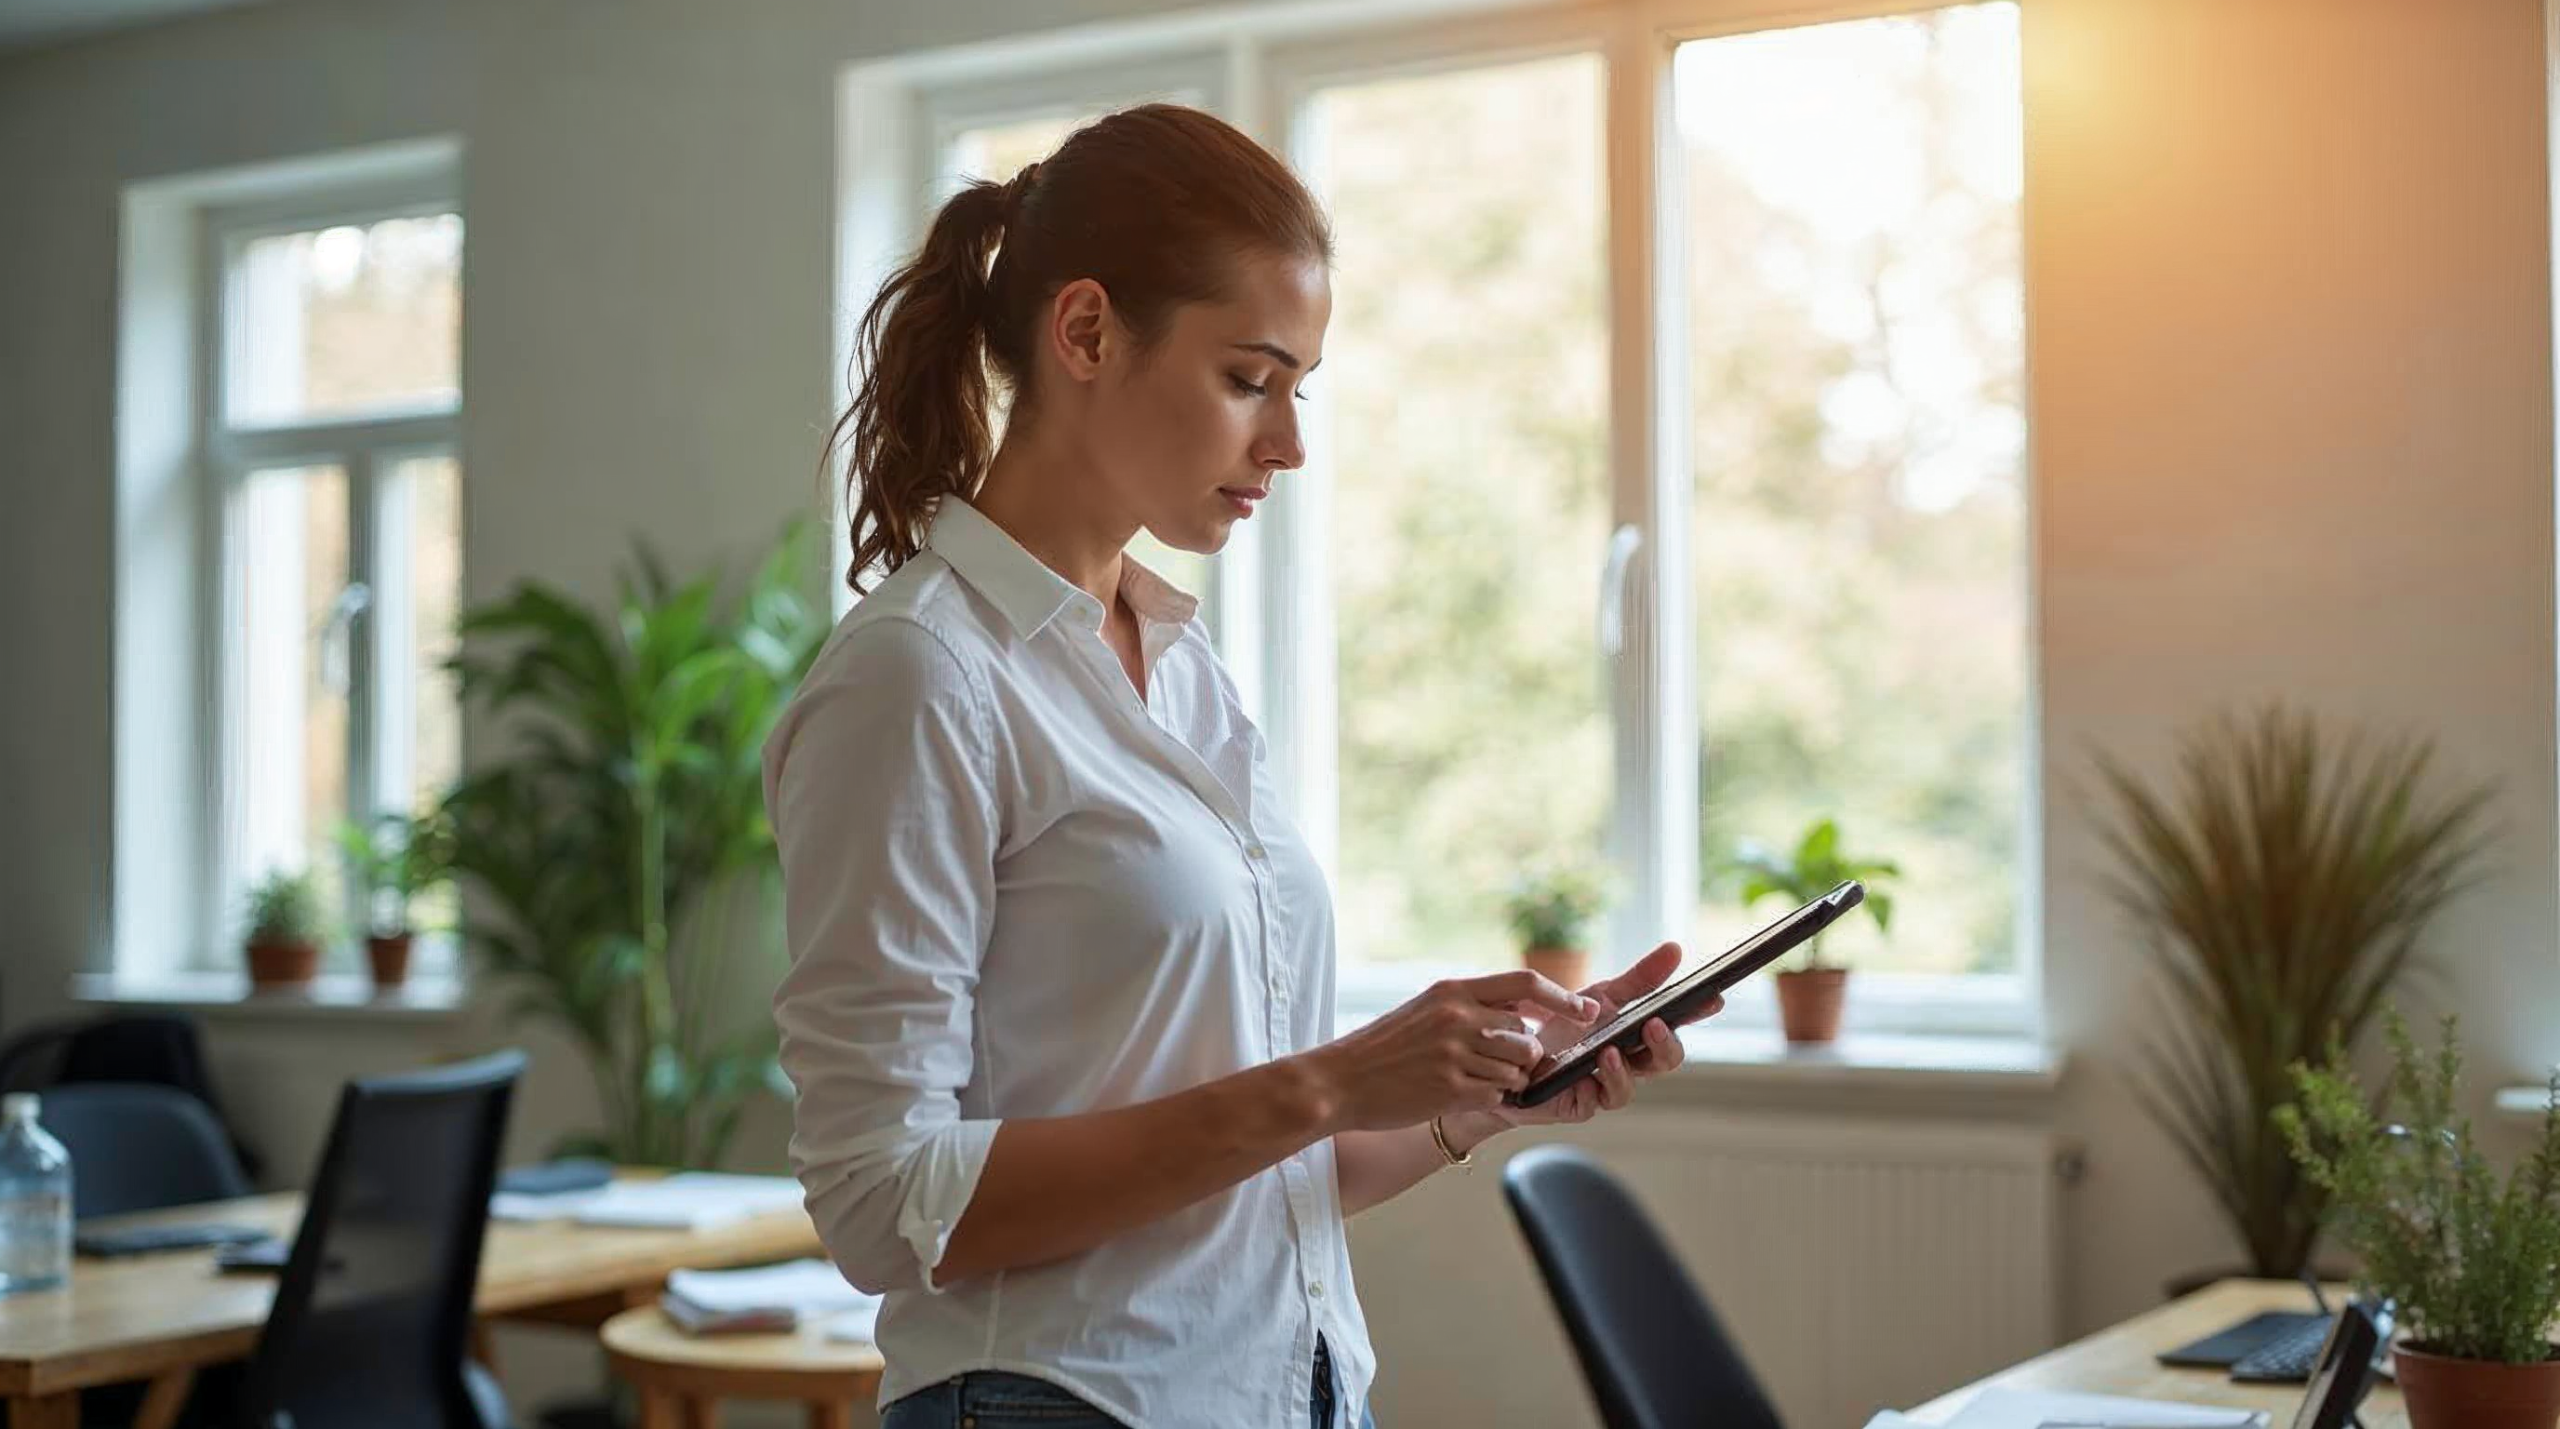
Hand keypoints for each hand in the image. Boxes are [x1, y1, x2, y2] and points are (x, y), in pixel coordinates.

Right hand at [1299, 970, 1597, 1132]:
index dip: (1562, 998)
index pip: (1525, 984)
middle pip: (1526, 1036)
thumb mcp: (1425, 1009)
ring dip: (1508, 1081)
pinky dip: (1487, 1099)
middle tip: (1504, 1065)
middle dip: (1526, 1056)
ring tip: (1476, 1081)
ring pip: (1517, 1070)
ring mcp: (1455, 1054)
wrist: (1338, 1081)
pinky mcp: (1451, 1089)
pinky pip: (1496, 1096)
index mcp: (1452, 990)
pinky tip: (1459, 1095)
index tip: (1587, 1010)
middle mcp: (1458, 1018)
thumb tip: (1523, 1011)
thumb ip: (1470, 1006)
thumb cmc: (1383, 1047)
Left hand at [1478, 941, 1719, 1130]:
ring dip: (1623, 1070)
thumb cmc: (1566, 1029)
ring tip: (1610, 1051)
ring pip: (1629, 1088)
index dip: (1696, 1015)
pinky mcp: (1579, 1105)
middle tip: (1655, 1026)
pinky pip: (1594, 1103)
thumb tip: (1676, 949)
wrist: (1516, 1056)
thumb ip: (1640, 978)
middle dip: (1665, 1045)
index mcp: (1638, 1038)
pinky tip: (1587, 1073)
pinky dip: (1592, 1087)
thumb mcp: (1601, 995)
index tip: (1714, 999)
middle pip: (1664, 1062)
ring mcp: (1606, 1088)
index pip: (1675, 1026)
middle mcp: (1630, 1066)